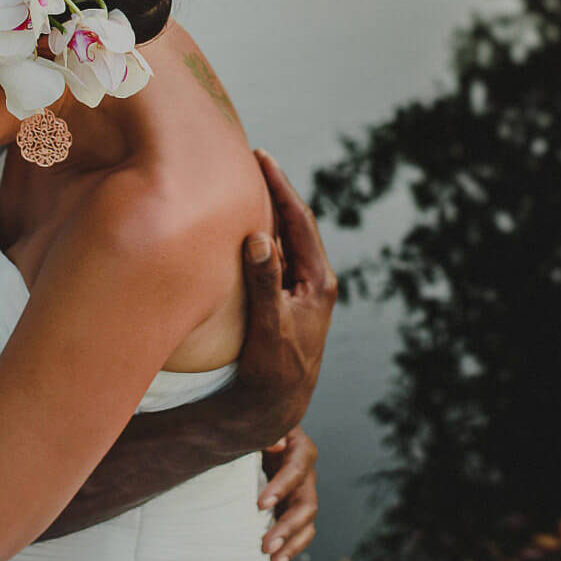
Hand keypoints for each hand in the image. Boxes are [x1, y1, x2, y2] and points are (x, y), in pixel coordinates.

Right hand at [233, 149, 336, 444]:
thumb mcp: (268, 324)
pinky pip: (274, 255)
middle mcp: (315, 279)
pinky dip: (260, 234)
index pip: (300, 219)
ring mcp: (301, 288)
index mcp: (319, 280)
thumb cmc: (275, 369)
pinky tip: (241, 224)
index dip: (281, 186)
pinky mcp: (286, 297)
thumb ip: (264, 281)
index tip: (261, 157)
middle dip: (274, 190)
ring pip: (285, 238)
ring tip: (245, 182)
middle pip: (295, 222)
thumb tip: (260, 236)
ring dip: (267, 211)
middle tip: (251, 159)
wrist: (277, 404)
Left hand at [258, 427, 317, 560]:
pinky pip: (300, 531)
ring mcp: (302, 493)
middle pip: (306, 503)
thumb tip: (275, 444)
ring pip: (307, 522)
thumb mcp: (258, 427)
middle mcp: (306, 473)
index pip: (296, 469)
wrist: (252, 438)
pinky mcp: (293, 508)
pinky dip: (290, 547)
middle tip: (266, 546)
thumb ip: (264, 433)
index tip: (260, 505)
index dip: (281, 487)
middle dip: (287, 527)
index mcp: (299, 449)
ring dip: (291, 543)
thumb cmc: (253, 430)